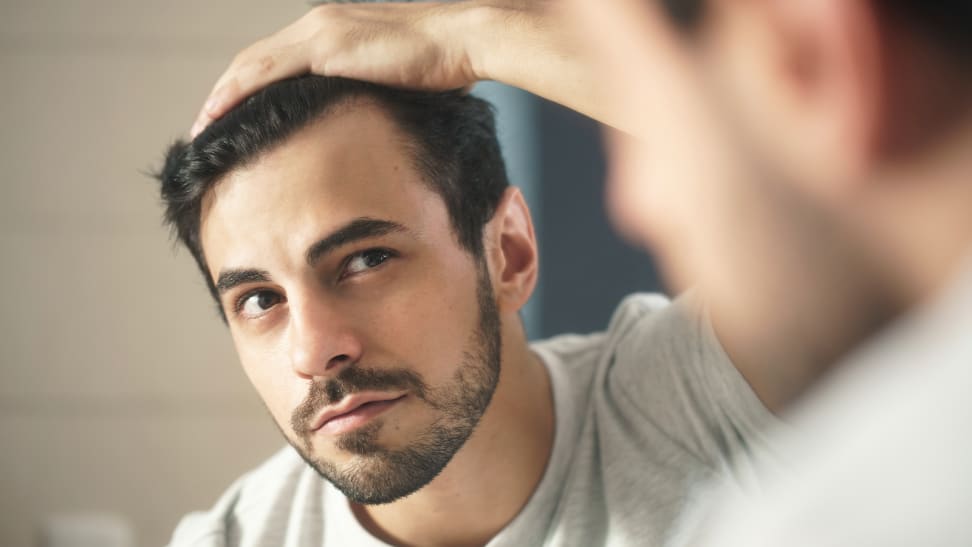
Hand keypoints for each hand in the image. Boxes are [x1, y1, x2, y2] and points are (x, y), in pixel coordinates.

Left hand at [191, 1, 491, 135]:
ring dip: (221, 97)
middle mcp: (318, 24)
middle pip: (255, 61)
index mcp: (333, 32)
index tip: (232, 119)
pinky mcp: (326, 48)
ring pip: (252, 65)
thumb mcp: (396, 83)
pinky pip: (266, 73)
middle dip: (225, 94)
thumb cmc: (443, 65)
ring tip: (202, 127)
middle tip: (205, 126)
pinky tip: (219, 116)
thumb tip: (364, 125)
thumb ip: (371, 95)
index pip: (276, 61)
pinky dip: (237, 94)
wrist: (462, 41)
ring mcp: (319, 33)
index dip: (248, 90)